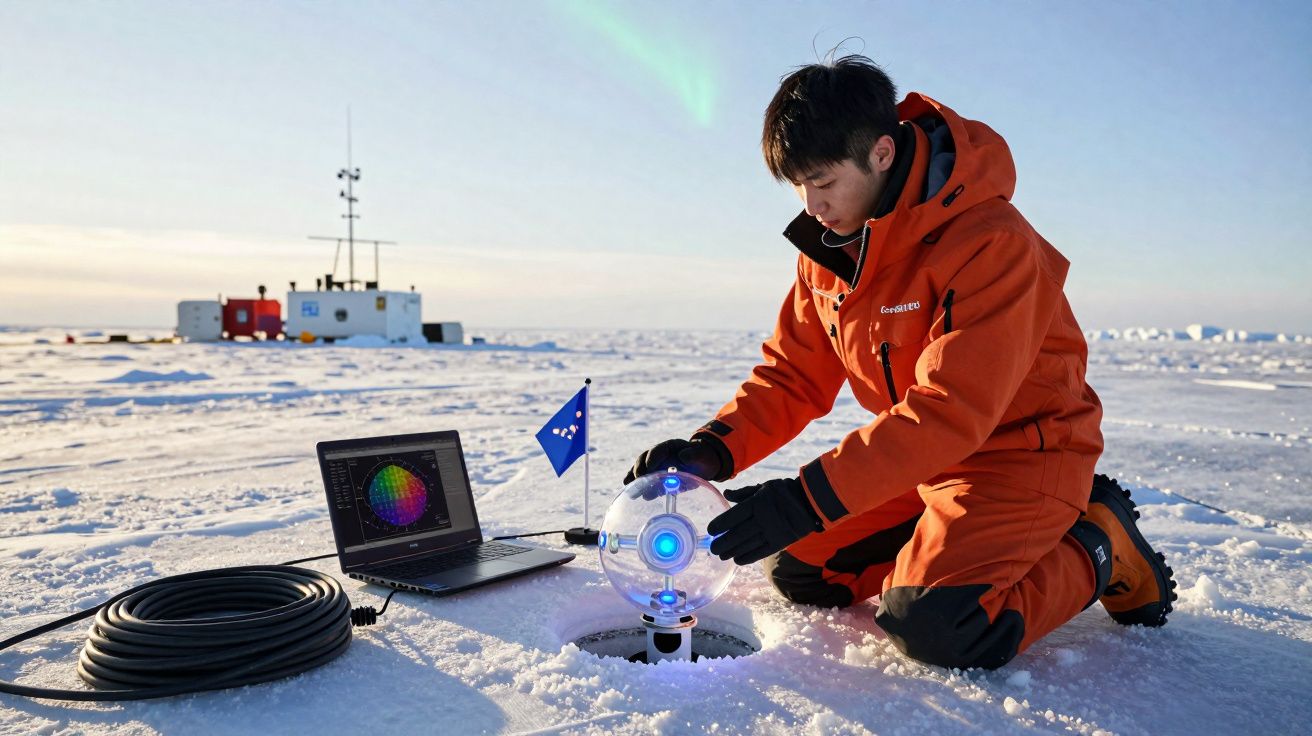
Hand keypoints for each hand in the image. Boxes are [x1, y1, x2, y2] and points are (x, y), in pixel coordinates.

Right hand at [623, 436, 727, 484]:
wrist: (702, 465)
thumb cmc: (702, 458)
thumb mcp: (701, 455)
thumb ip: (693, 455)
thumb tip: (682, 456)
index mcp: (670, 446)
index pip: (657, 450)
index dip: (652, 459)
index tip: (649, 468)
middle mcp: (660, 454)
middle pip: (644, 459)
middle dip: (640, 469)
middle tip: (638, 480)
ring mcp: (656, 465)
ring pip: (641, 469)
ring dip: (634, 478)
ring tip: (629, 487)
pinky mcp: (656, 476)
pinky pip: (644, 479)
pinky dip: (638, 484)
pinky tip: (632, 492)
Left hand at [707, 477, 823, 564]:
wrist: (811, 502)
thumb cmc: (784, 492)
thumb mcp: (764, 487)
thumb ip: (744, 493)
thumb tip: (726, 494)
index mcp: (757, 503)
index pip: (734, 516)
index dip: (721, 524)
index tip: (711, 530)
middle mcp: (762, 519)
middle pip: (738, 534)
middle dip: (723, 543)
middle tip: (712, 549)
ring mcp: (771, 532)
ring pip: (747, 545)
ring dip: (732, 552)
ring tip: (722, 556)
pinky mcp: (779, 542)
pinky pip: (761, 552)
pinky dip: (748, 557)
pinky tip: (738, 560)